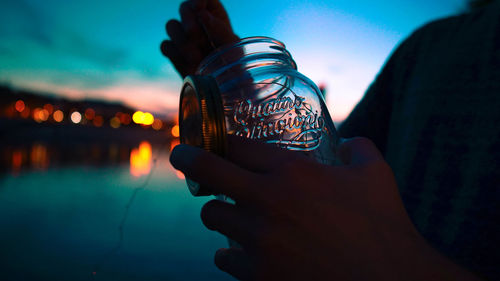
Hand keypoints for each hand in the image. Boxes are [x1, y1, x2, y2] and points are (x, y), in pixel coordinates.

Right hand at [161, 0, 238, 77]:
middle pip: (184, 8)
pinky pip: (165, 45)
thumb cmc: (233, 65)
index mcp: (215, 16)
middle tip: (196, 37)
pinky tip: (188, 64)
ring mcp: (184, 37)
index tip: (199, 8)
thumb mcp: (232, 47)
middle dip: (188, 21)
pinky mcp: (175, 53)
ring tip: (196, 57)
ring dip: (181, 40)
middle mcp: (197, 23)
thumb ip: (219, 30)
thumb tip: (202, 15)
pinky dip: (175, 54)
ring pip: (171, 25)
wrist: (225, 89)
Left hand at [170, 136, 480, 280]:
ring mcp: (259, 240)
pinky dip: (230, 254)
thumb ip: (359, 149)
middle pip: (208, 172)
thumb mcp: (377, 175)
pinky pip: (223, 258)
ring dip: (217, 212)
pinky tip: (243, 254)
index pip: (238, 145)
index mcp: (294, 172)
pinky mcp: (256, 274)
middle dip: (188, 160)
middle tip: (180, 156)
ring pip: (211, 216)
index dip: (220, 140)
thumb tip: (350, 142)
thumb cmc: (384, 228)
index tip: (210, 139)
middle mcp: (268, 201)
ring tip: (228, 213)